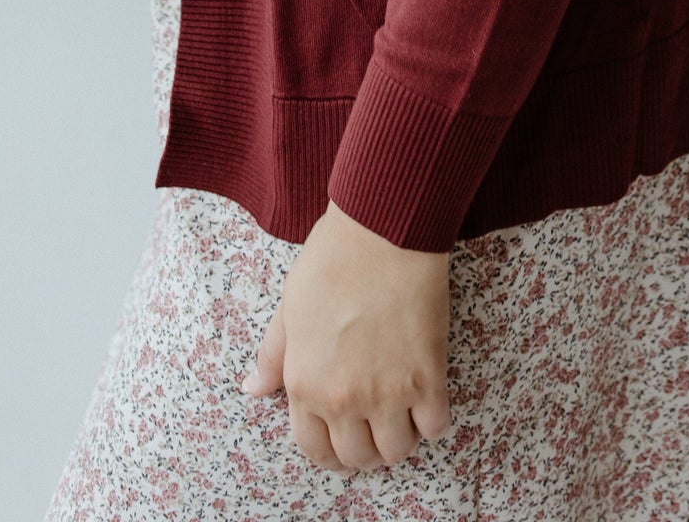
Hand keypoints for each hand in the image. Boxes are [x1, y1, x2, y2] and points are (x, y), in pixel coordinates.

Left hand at [240, 198, 452, 473]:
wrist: (381, 231)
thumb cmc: (331, 260)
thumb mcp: (290, 307)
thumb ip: (274, 355)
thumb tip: (252, 389)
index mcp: (304, 384)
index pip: (315, 449)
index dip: (331, 452)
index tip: (344, 440)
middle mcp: (342, 399)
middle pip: (358, 458)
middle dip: (366, 449)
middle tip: (376, 425)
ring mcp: (387, 394)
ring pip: (397, 451)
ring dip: (401, 438)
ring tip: (403, 412)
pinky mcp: (427, 379)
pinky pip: (436, 426)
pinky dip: (433, 419)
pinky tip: (428, 395)